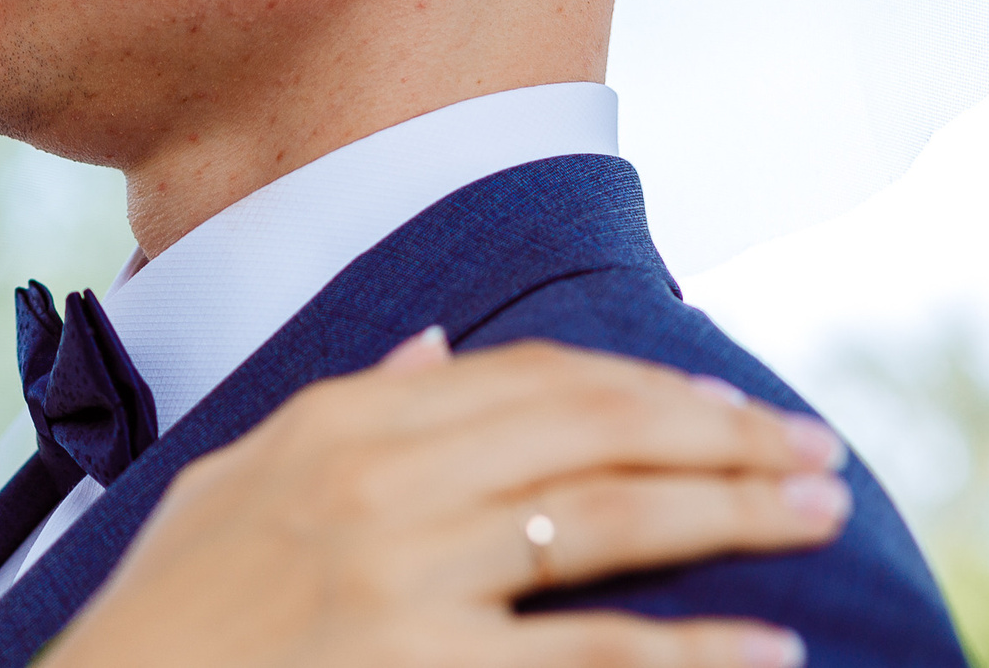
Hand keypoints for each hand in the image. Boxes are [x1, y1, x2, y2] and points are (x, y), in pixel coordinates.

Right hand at [45, 331, 847, 667]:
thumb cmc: (169, 611)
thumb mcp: (237, 480)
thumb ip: (348, 410)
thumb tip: (435, 350)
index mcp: (338, 422)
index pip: (528, 376)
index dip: (642, 384)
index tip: (723, 403)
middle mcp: (380, 481)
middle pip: (590, 429)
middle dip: (720, 434)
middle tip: (814, 450)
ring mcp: (406, 579)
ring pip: (609, 519)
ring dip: (734, 511)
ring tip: (818, 514)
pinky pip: (592, 655)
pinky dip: (693, 650)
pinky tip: (766, 647)